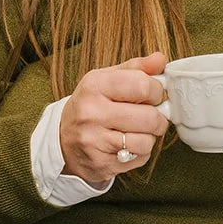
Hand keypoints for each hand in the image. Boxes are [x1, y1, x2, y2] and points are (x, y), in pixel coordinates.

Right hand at [58, 52, 168, 186]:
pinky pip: (139, 158)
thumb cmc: (91, 106)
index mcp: (94, 86)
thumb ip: (135, 68)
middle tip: (151, 115)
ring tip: (138, 130)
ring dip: (150, 136)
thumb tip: (160, 59)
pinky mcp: (102, 164)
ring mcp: (95, 141)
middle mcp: (91, 113)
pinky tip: (128, 145)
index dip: (156, 91)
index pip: (142, 85)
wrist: (62, 142)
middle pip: (149, 116)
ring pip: (146, 141)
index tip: (153, 94)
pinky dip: (141, 152)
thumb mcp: (107, 80)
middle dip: (158, 117)